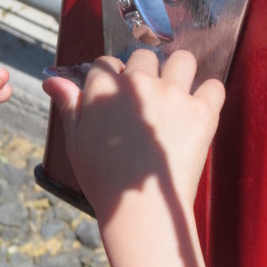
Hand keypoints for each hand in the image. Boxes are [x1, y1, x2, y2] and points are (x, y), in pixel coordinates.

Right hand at [43, 50, 223, 221]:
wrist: (140, 209)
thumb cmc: (104, 179)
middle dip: (146, 71)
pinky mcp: (201, 112)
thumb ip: (69, 105)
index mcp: (105, 89)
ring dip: (180, 72)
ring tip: (177, 93)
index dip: (112, 77)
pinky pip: (214, 87)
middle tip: (147, 98)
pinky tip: (200, 109)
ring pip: (183, 61)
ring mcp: (173, 95)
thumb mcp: (76, 142)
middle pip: (145, 57)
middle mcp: (139, 84)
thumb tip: (52, 80)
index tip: (118, 96)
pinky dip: (209, 95)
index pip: (107, 62)